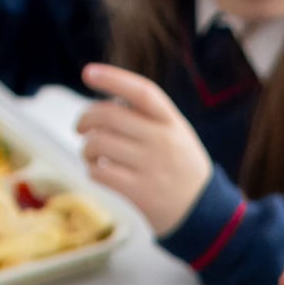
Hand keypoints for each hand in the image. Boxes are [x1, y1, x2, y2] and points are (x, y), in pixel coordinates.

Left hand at [75, 63, 214, 233]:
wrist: (202, 211)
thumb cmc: (181, 166)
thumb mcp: (176, 134)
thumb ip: (148, 116)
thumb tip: (107, 100)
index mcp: (171, 122)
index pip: (141, 92)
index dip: (113, 78)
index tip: (88, 72)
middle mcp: (162, 141)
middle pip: (109, 116)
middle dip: (85, 119)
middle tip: (80, 127)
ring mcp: (151, 167)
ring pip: (99, 144)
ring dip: (86, 148)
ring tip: (91, 155)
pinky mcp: (140, 193)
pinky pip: (100, 173)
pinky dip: (92, 170)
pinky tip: (98, 171)